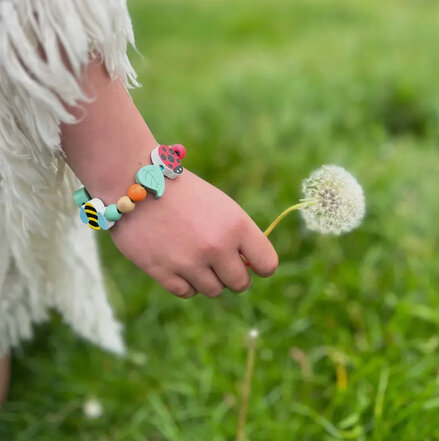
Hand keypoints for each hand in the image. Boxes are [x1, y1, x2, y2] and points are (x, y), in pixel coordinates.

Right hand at [110, 170, 278, 297]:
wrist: (135, 181)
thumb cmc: (183, 192)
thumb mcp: (220, 206)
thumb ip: (238, 236)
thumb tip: (249, 267)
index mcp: (236, 225)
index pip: (267, 264)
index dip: (260, 266)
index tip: (250, 263)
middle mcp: (217, 247)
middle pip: (241, 284)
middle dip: (233, 275)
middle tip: (219, 261)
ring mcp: (189, 262)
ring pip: (214, 291)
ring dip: (208, 278)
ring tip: (195, 257)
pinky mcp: (163, 272)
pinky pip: (187, 293)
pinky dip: (185, 282)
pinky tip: (178, 263)